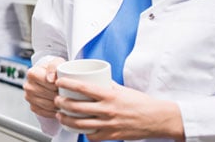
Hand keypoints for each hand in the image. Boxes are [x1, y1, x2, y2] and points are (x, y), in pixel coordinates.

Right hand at [24, 56, 64, 117]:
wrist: (50, 78)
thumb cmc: (54, 70)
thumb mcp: (57, 62)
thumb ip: (54, 66)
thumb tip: (50, 79)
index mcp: (32, 73)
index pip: (48, 83)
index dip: (59, 85)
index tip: (63, 84)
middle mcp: (28, 86)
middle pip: (49, 95)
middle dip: (60, 94)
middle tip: (66, 92)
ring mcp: (29, 97)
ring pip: (48, 105)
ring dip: (58, 104)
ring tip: (64, 99)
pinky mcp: (32, 107)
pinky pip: (45, 113)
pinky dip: (53, 111)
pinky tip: (58, 106)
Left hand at [54, 77, 184, 140]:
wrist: (157, 119)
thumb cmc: (141, 103)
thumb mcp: (122, 89)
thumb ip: (105, 85)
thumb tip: (91, 78)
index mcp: (109, 95)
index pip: (82, 88)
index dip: (67, 84)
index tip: (58, 82)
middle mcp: (107, 110)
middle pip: (76, 107)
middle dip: (61, 103)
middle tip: (57, 100)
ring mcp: (109, 124)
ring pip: (79, 123)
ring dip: (66, 119)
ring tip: (60, 115)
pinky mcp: (112, 135)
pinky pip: (91, 136)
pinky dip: (83, 132)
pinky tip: (79, 127)